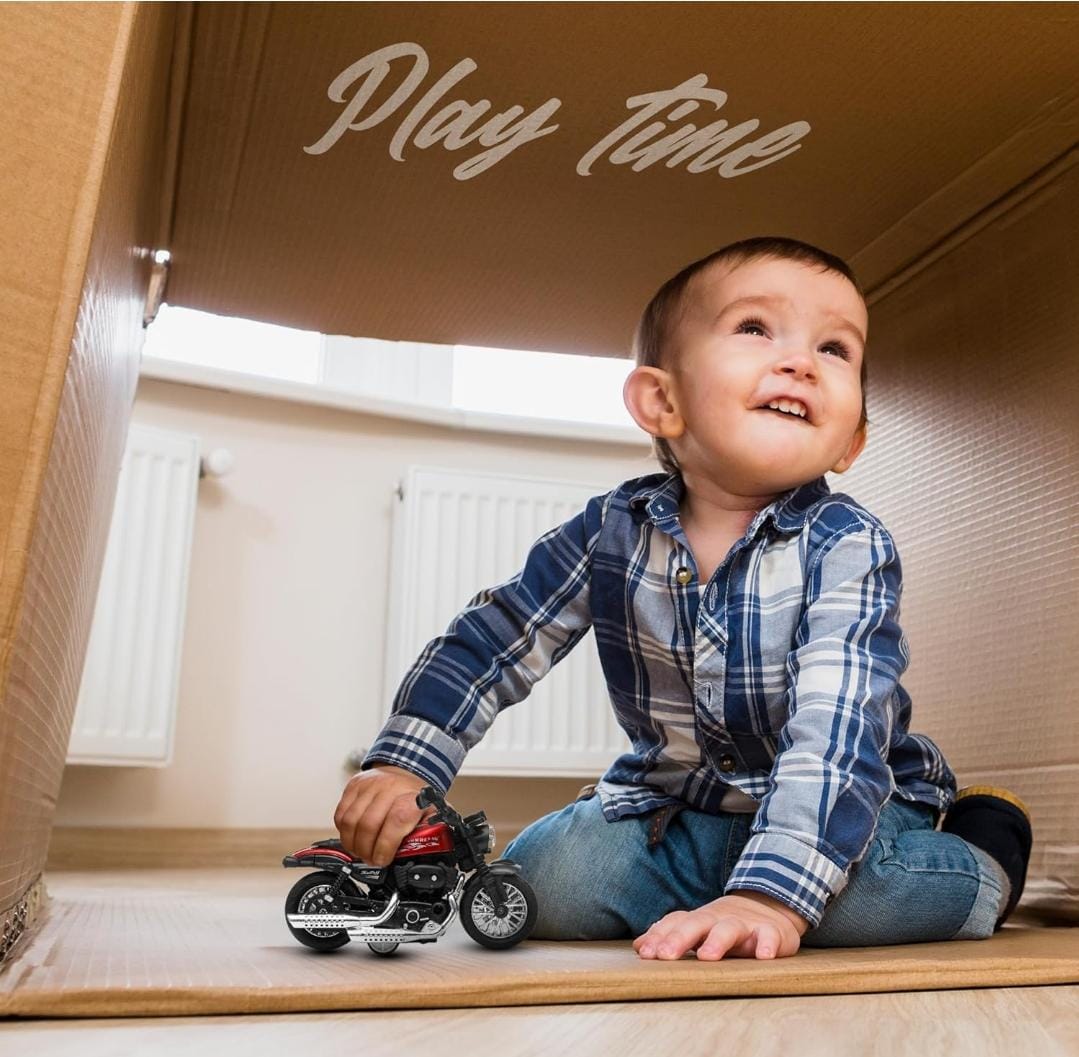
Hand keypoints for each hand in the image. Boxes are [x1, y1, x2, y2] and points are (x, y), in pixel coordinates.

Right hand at [333, 763, 435, 866]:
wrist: (406, 771)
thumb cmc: (416, 797)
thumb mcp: (431, 814)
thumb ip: (428, 833)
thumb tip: (421, 854)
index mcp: (411, 797)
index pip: (396, 822)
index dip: (386, 846)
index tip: (383, 859)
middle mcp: (389, 788)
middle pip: (368, 825)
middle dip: (366, 850)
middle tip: (370, 860)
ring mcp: (369, 785)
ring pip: (350, 822)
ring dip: (353, 844)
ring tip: (361, 852)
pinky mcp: (353, 786)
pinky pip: (340, 815)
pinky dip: (344, 832)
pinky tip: (353, 838)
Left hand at [632, 891, 808, 960]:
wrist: (768, 908)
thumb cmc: (724, 926)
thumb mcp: (698, 930)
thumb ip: (670, 936)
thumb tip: (637, 946)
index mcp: (699, 920)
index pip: (675, 923)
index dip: (659, 936)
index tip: (644, 953)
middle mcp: (718, 919)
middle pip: (697, 923)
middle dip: (679, 938)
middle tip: (665, 955)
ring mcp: (744, 924)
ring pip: (729, 928)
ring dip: (717, 941)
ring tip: (706, 957)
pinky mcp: (770, 932)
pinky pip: (769, 936)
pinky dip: (767, 944)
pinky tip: (763, 956)